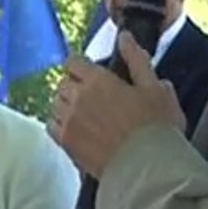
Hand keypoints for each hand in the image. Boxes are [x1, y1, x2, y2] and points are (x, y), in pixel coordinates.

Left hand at [48, 32, 185, 177]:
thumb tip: (125, 38)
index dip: (82, 66)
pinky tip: (76, 130)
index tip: (92, 74)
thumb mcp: (155, 88)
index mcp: (98, 80)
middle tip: (93, 96)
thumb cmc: (156, 129)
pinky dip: (60, 125)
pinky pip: (51, 126)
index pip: (73, 62)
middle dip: (75, 85)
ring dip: (66, 105)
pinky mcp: (66, 144)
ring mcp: (69, 122)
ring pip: (55, 104)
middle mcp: (77, 98)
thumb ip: (137, 59)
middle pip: (63, 82)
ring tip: (86, 114)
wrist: (147, 170)